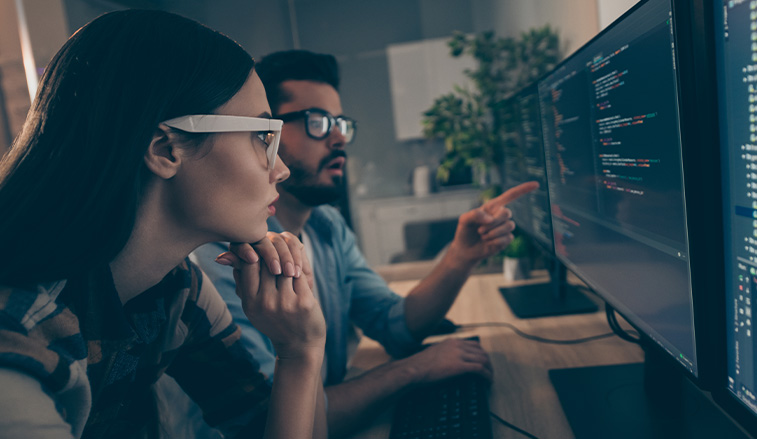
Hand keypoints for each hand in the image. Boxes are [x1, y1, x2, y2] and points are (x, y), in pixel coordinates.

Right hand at [217, 236, 324, 358]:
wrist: (300, 346)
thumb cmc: (274, 321)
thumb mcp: (252, 305)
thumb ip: (242, 280)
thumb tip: (225, 255)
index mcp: (250, 303)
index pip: (249, 264)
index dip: (256, 253)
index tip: (263, 252)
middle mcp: (266, 303)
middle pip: (267, 263)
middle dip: (273, 256)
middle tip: (278, 251)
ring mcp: (285, 303)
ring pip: (284, 266)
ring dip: (287, 262)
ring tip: (288, 262)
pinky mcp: (304, 301)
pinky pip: (300, 274)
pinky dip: (300, 270)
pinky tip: (299, 271)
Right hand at [403, 338, 492, 383]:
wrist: (414, 369)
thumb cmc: (420, 364)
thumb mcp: (434, 352)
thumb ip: (445, 352)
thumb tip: (450, 360)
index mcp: (452, 341)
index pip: (474, 344)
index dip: (482, 354)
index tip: (484, 362)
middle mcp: (457, 345)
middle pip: (481, 351)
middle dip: (488, 362)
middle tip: (490, 371)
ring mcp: (459, 354)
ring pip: (483, 359)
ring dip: (489, 369)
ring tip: (490, 378)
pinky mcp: (459, 366)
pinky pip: (479, 369)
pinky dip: (486, 375)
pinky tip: (488, 381)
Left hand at [448, 181, 538, 266]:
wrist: (466, 250)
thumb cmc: (465, 231)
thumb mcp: (464, 220)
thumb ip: (475, 214)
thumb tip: (490, 218)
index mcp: (492, 207)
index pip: (510, 195)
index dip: (523, 189)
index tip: (536, 184)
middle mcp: (500, 216)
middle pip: (507, 213)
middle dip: (494, 222)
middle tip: (480, 229)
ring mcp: (505, 228)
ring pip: (509, 226)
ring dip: (493, 232)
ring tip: (482, 235)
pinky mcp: (507, 239)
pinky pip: (507, 238)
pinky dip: (495, 241)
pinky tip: (488, 242)